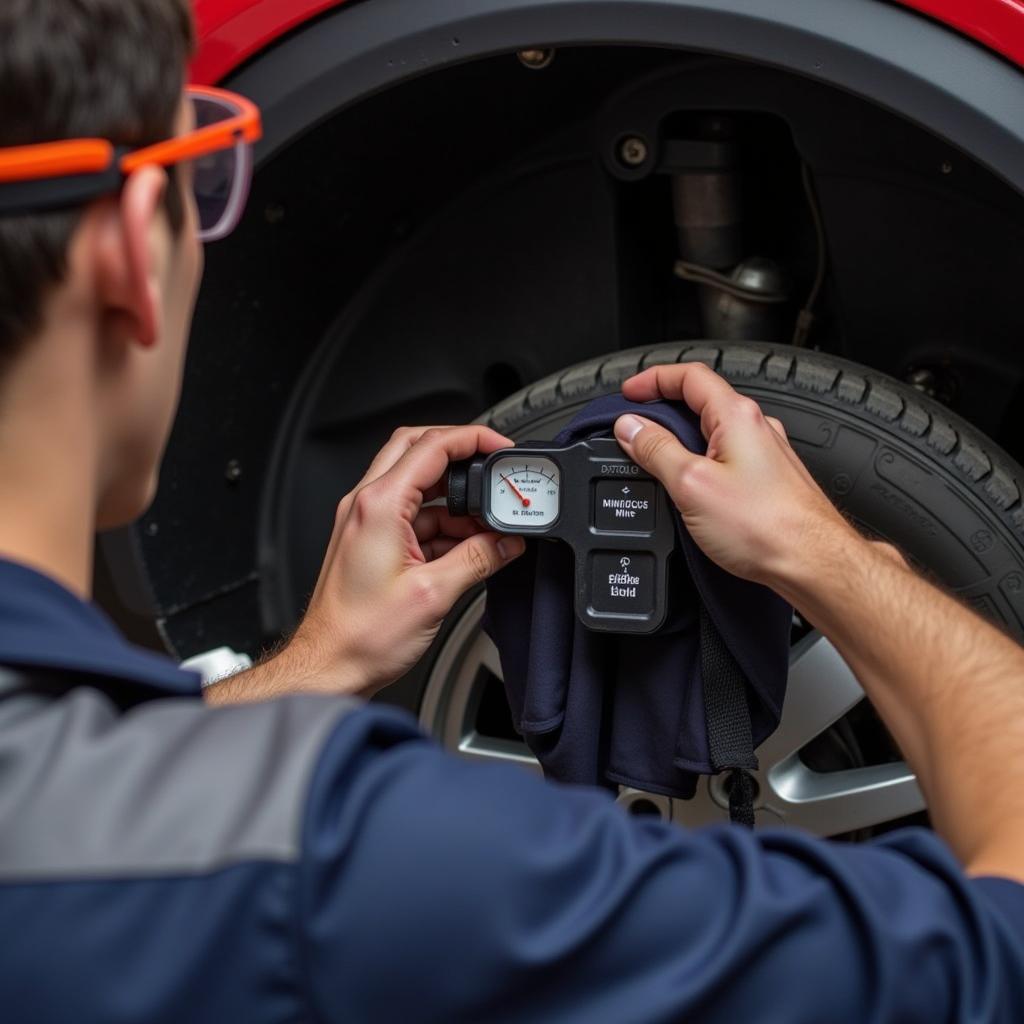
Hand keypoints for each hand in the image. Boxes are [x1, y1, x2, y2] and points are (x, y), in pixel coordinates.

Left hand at [271, 425, 524, 697]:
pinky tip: (467, 546)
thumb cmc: (360, 635)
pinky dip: (442, 522)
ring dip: (455, 497)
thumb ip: (478, 559)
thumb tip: (507, 541)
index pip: (431, 445)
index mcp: (379, 505)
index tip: (501, 446)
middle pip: (418, 449)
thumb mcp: (434, 595)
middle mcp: (366, 505)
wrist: (329, 665)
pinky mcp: (370, 540)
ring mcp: (366, 520)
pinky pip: (412, 514)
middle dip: (462, 454)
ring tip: (487, 524)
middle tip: (494, 468)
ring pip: (417, 483)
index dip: (473, 438)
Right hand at [612, 363, 854, 586]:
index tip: (630, 392)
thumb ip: (655, 450)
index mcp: (737, 416)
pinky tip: (693, 488)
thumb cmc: (767, 526)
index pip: (689, 376)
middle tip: (636, 428)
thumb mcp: (690, 484)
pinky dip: (702, 461)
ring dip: (683, 438)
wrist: (813, 563)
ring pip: (715, 432)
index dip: (653, 378)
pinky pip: (728, 457)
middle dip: (664, 411)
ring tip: (658, 460)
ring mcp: (766, 454)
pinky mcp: (770, 480)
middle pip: (701, 402)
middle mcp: (757, 428)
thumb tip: (630, 427)